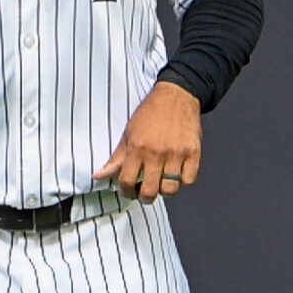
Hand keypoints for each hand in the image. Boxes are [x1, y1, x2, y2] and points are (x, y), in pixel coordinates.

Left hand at [94, 81, 201, 200]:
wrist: (176, 96)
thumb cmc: (151, 113)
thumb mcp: (128, 133)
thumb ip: (116, 158)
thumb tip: (99, 176)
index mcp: (137, 148)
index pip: (127, 181)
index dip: (126, 191)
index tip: (128, 190)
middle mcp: (157, 153)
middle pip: (149, 191)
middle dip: (144, 197)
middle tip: (144, 192)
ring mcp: (176, 154)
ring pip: (170, 189)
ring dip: (164, 190)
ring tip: (161, 181)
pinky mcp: (193, 152)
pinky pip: (189, 180)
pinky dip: (183, 180)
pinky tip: (177, 172)